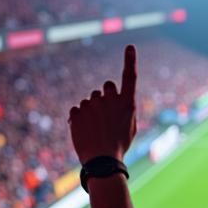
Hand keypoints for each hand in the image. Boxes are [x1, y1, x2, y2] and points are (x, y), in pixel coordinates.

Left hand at [68, 45, 137, 162]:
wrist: (102, 160)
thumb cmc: (119, 144)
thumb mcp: (130, 126)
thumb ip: (123, 108)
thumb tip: (113, 97)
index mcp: (127, 103)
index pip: (130, 77)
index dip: (130, 61)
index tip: (130, 47)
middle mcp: (110, 100)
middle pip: (106, 87)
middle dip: (105, 96)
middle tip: (105, 115)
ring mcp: (92, 104)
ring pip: (90, 100)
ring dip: (92, 110)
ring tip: (95, 130)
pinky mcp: (77, 111)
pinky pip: (77, 109)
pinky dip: (79, 119)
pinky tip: (85, 132)